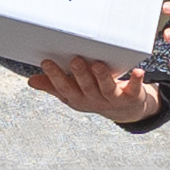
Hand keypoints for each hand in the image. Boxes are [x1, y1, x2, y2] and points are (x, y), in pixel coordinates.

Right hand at [23, 52, 164, 122]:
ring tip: (99, 65)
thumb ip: (54, 86)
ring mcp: (112, 99)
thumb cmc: (95, 95)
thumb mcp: (74, 93)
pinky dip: (135, 81)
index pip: (64, 88)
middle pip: (86, 87)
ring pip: (106, 88)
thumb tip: (32, 81)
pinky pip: (133, 89)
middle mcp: (94, 100)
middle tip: (75, 59)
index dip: (55, 77)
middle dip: (80, 74)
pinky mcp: (131, 96)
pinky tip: (137, 72)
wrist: (125, 110)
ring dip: (102, 77)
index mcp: (78, 98)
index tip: (46, 62)